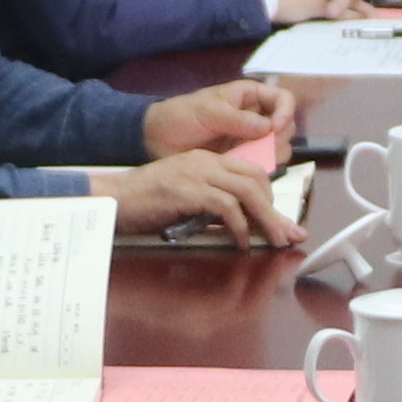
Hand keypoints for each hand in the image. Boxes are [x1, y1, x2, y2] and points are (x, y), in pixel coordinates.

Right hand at [106, 149, 298, 245]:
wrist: (113, 199)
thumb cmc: (144, 203)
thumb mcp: (185, 199)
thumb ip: (211, 206)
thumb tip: (238, 226)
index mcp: (206, 160)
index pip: (251, 172)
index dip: (271, 197)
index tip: (281, 220)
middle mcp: (205, 162)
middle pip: (255, 180)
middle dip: (276, 210)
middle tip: (288, 234)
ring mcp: (196, 174)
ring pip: (247, 192)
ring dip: (265, 219)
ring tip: (273, 240)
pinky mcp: (187, 190)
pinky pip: (225, 206)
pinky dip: (238, 226)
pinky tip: (240, 241)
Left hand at [143, 78, 295, 159]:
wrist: (157, 141)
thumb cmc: (180, 116)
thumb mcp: (207, 111)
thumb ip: (236, 118)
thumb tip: (268, 128)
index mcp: (249, 97)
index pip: (283, 99)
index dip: (285, 113)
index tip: (274, 129)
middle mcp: (255, 117)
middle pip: (286, 127)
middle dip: (278, 139)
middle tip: (261, 149)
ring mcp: (251, 141)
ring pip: (279, 149)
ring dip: (270, 156)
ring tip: (248, 160)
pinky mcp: (243, 161)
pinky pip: (262, 166)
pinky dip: (259, 170)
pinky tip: (243, 172)